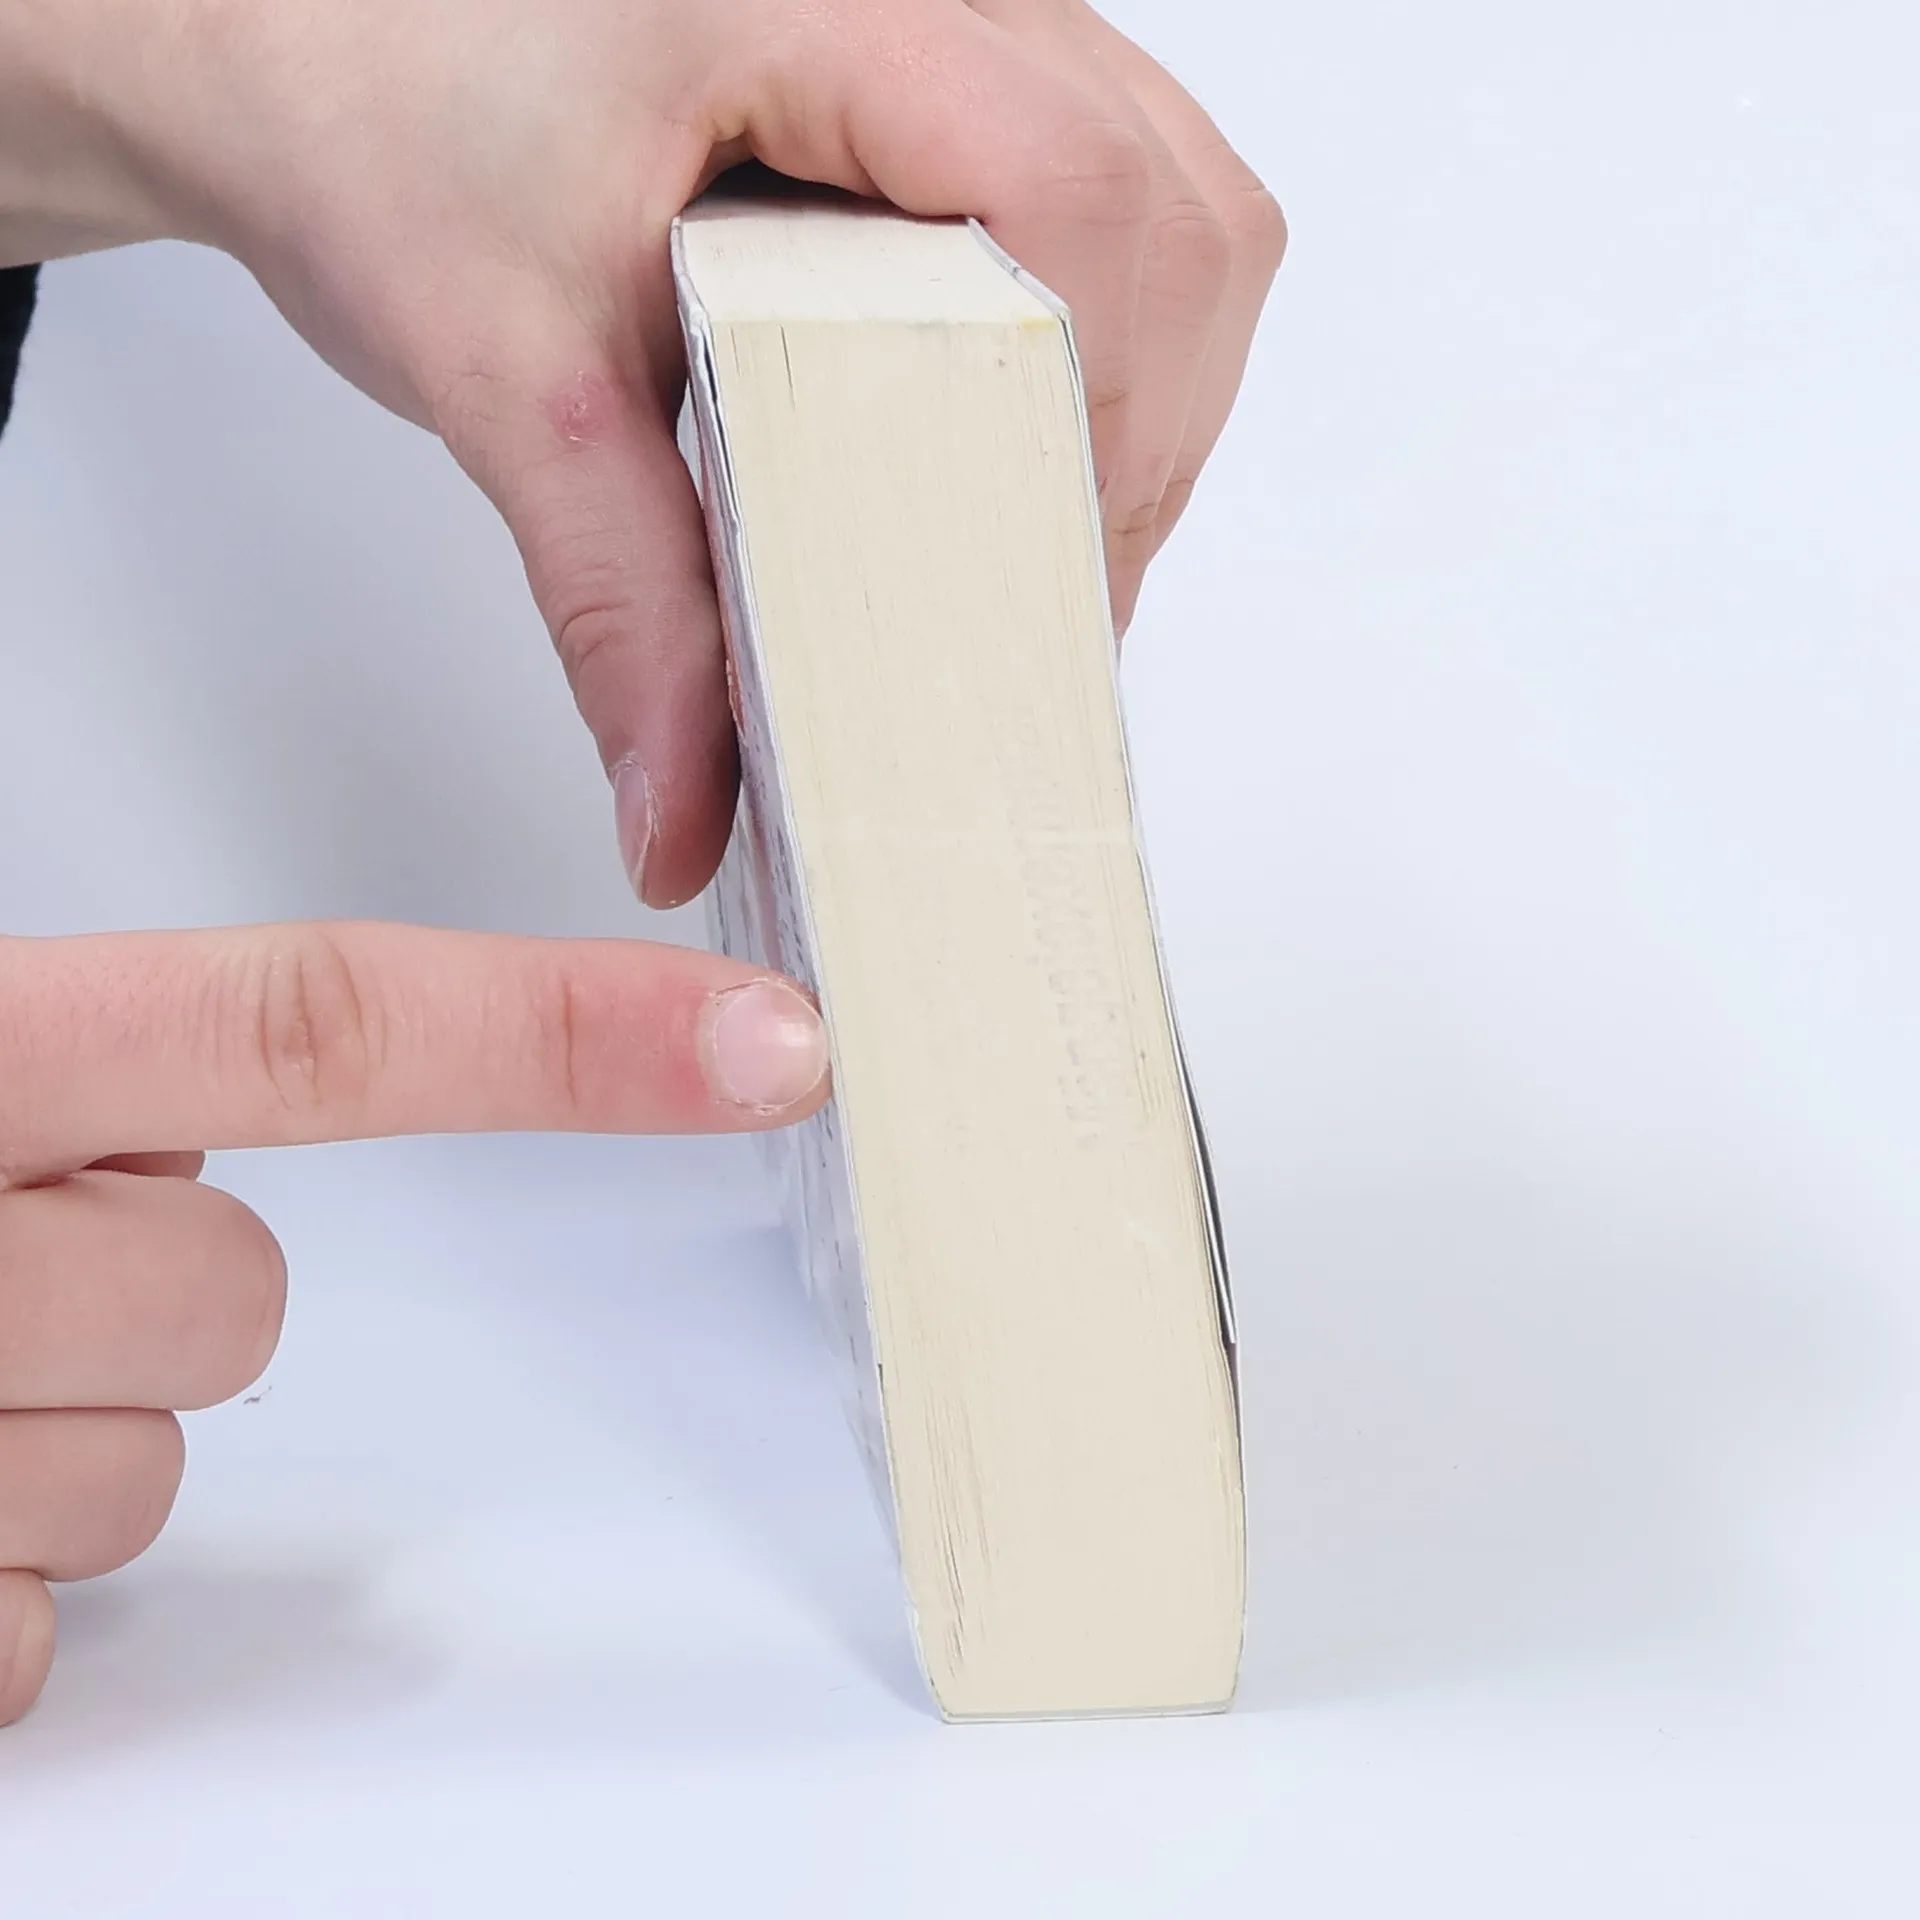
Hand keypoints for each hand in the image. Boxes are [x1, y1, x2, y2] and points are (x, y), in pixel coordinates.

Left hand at [0, 0, 1283, 906]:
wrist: (307, 44)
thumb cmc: (378, 126)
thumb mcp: (504, 377)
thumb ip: (617, 606)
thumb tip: (683, 811)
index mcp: (821, 10)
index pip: (1073, 200)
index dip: (1098, 412)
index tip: (1037, 579)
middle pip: (1171, 213)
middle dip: (1141, 433)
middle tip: (1048, 596)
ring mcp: (956, 15)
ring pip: (1177, 196)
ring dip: (1150, 384)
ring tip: (1053, 534)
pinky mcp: (951, 69)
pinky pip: (1127, 183)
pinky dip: (1117, 331)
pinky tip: (1043, 434)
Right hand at [0, 922, 828, 1725]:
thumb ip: (118, 1048)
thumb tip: (301, 1065)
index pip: (317, 1027)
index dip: (569, 1034)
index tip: (767, 1044)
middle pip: (239, 1291)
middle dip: (160, 1281)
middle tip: (18, 1256)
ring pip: (156, 1464)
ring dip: (61, 1423)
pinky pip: (49, 1627)